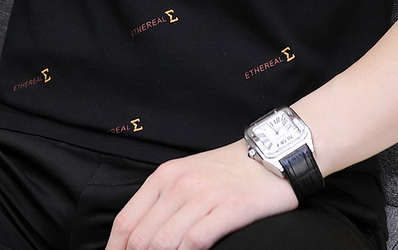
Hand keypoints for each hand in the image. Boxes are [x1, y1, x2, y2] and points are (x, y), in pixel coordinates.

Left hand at [105, 139, 298, 249]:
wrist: (271, 156)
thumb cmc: (228, 171)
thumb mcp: (188, 176)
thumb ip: (163, 202)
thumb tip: (138, 239)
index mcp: (164, 176)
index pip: (126, 221)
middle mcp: (180, 184)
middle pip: (141, 238)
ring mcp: (204, 196)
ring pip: (164, 243)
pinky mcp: (229, 209)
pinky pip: (195, 242)